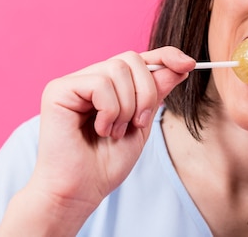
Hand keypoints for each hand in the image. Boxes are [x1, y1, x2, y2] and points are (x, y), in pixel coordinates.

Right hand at [25, 47, 194, 218]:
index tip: (189, 64)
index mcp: (109, 85)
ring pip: (117, 69)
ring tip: (114, 132)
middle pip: (131, 59)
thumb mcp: (142, 124)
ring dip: (126, 107)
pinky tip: (100, 130)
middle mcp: (90, 78)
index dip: (166, 56)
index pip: (140, 58)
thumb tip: (180, 65)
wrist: (81, 192)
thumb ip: (156, 93)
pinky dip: (109, 110)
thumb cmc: (106, 164)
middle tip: (139, 123)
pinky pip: (100, 83)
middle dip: (146, 92)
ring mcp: (73, 82)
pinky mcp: (58, 90)